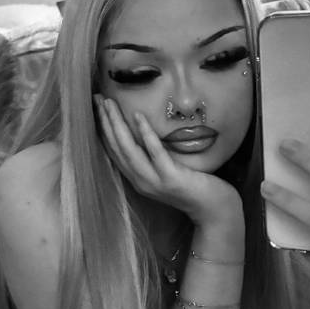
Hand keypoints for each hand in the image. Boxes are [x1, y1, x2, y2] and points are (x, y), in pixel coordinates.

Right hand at [94, 95, 242, 227]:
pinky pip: (155, 153)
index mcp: (137, 179)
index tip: (96, 108)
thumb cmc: (194, 187)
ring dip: (117, 125)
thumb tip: (145, 131)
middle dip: (105, 122)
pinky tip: (139, 116)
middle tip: (97, 99)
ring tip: (110, 104)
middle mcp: (140, 181)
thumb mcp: (167, 171)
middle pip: (116, 148)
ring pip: (129, 150)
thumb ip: (153, 158)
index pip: (113, 152)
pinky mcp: (171, 178)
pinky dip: (145, 134)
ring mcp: (154, 181)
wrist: (213, 210)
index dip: (103, 130)